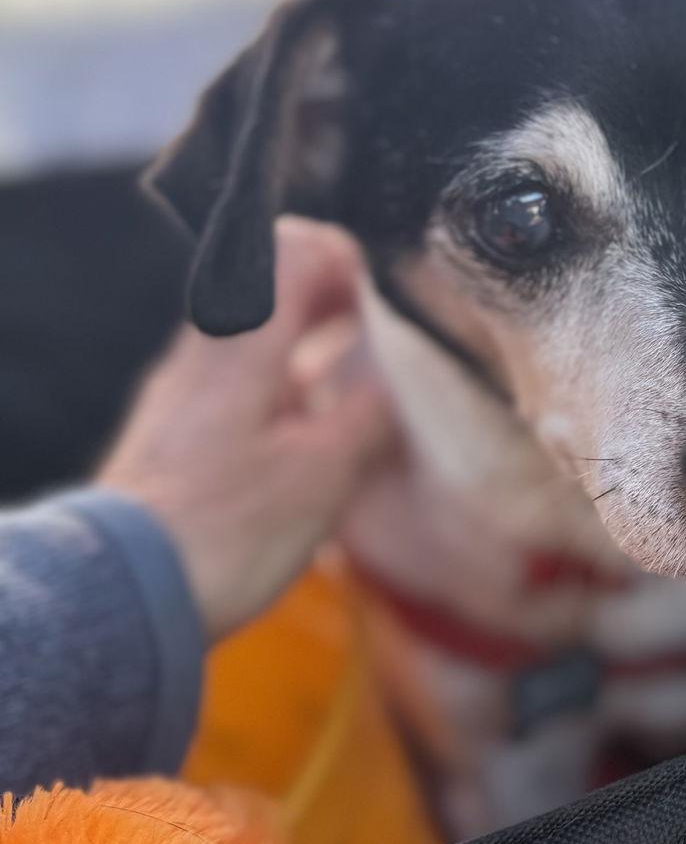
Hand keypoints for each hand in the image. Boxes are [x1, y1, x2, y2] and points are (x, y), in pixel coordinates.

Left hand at [99, 218, 396, 640]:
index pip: (296, 249)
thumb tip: (404, 381)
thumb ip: (370, 414)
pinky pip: (237, 380)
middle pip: (273, 286)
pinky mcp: (175, 430)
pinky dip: (282, 385)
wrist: (124, 594)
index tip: (391, 301)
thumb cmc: (226, 530)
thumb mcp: (323, 474)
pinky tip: (311, 431)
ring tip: (359, 389)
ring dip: (311, 346)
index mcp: (244, 341)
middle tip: (385, 339)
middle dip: (336, 301)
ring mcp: (183, 389)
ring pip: (256, 336)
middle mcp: (205, 350)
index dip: (352, 260)